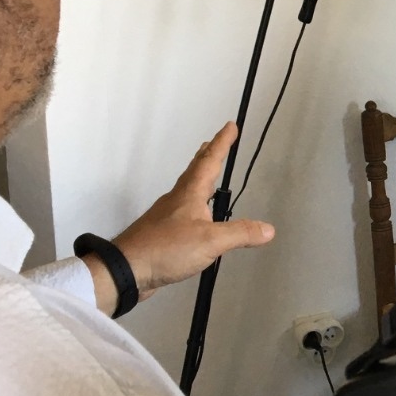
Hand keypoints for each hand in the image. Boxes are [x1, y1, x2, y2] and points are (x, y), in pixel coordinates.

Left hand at [99, 123, 275, 308]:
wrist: (127, 268)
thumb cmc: (167, 248)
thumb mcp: (211, 241)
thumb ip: (240, 233)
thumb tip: (268, 229)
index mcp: (190, 194)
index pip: (210, 161)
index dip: (222, 143)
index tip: (231, 126)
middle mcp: (178, 199)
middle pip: (195, 171)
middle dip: (207, 156)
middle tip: (214, 143)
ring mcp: (167, 215)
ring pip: (188, 190)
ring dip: (200, 179)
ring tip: (210, 177)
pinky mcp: (162, 233)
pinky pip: (184, 211)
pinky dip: (196, 205)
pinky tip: (198, 217)